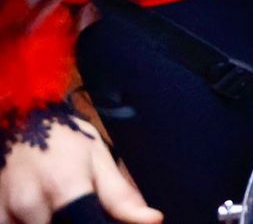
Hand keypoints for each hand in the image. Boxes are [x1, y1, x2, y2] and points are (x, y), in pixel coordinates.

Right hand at [0, 113, 162, 222]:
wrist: (21, 123)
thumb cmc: (65, 141)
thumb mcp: (99, 159)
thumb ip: (121, 197)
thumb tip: (153, 220)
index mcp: (63, 185)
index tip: (104, 220)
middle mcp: (29, 204)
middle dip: (80, 223)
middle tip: (89, 211)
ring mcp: (7, 213)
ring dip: (57, 222)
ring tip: (68, 208)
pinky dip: (35, 223)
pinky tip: (47, 213)